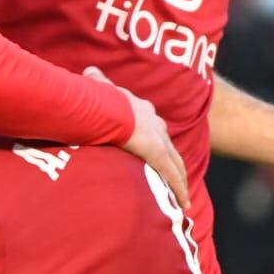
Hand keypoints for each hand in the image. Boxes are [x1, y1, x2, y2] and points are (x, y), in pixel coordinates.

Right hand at [91, 67, 188, 209]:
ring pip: (175, 163)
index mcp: (141, 110)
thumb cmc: (98, 97)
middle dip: (174, 161)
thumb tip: (90, 70)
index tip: (159, 148)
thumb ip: (97, 81)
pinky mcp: (157, 154)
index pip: (154, 127)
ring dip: (180, 179)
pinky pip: (171, 175)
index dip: (157, 138)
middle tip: (176, 176)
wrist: (103, 105)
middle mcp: (154, 123)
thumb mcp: (98, 88)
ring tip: (182, 196)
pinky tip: (183, 203)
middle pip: (169, 146)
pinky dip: (179, 189)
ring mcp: (158, 139)